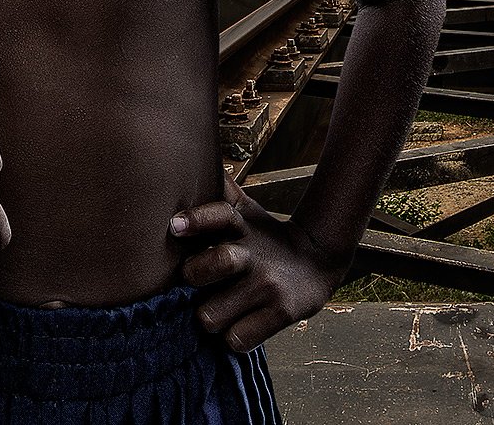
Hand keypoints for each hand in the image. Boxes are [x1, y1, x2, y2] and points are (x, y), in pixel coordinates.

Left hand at [168, 173, 346, 351]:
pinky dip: (231, 338)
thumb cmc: (263, 238)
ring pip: (211, 315)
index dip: (196, 220)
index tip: (175, 226)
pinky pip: (236, 340)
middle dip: (195, 277)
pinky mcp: (282, 314)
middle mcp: (254, 255)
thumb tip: (192, 153)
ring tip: (216, 309)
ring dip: (208, 316)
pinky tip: (237, 325)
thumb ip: (217, 192)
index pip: (218, 214)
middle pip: (213, 265)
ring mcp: (269, 286)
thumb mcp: (244, 212)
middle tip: (197, 282)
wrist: (318, 261)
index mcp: (241, 226)